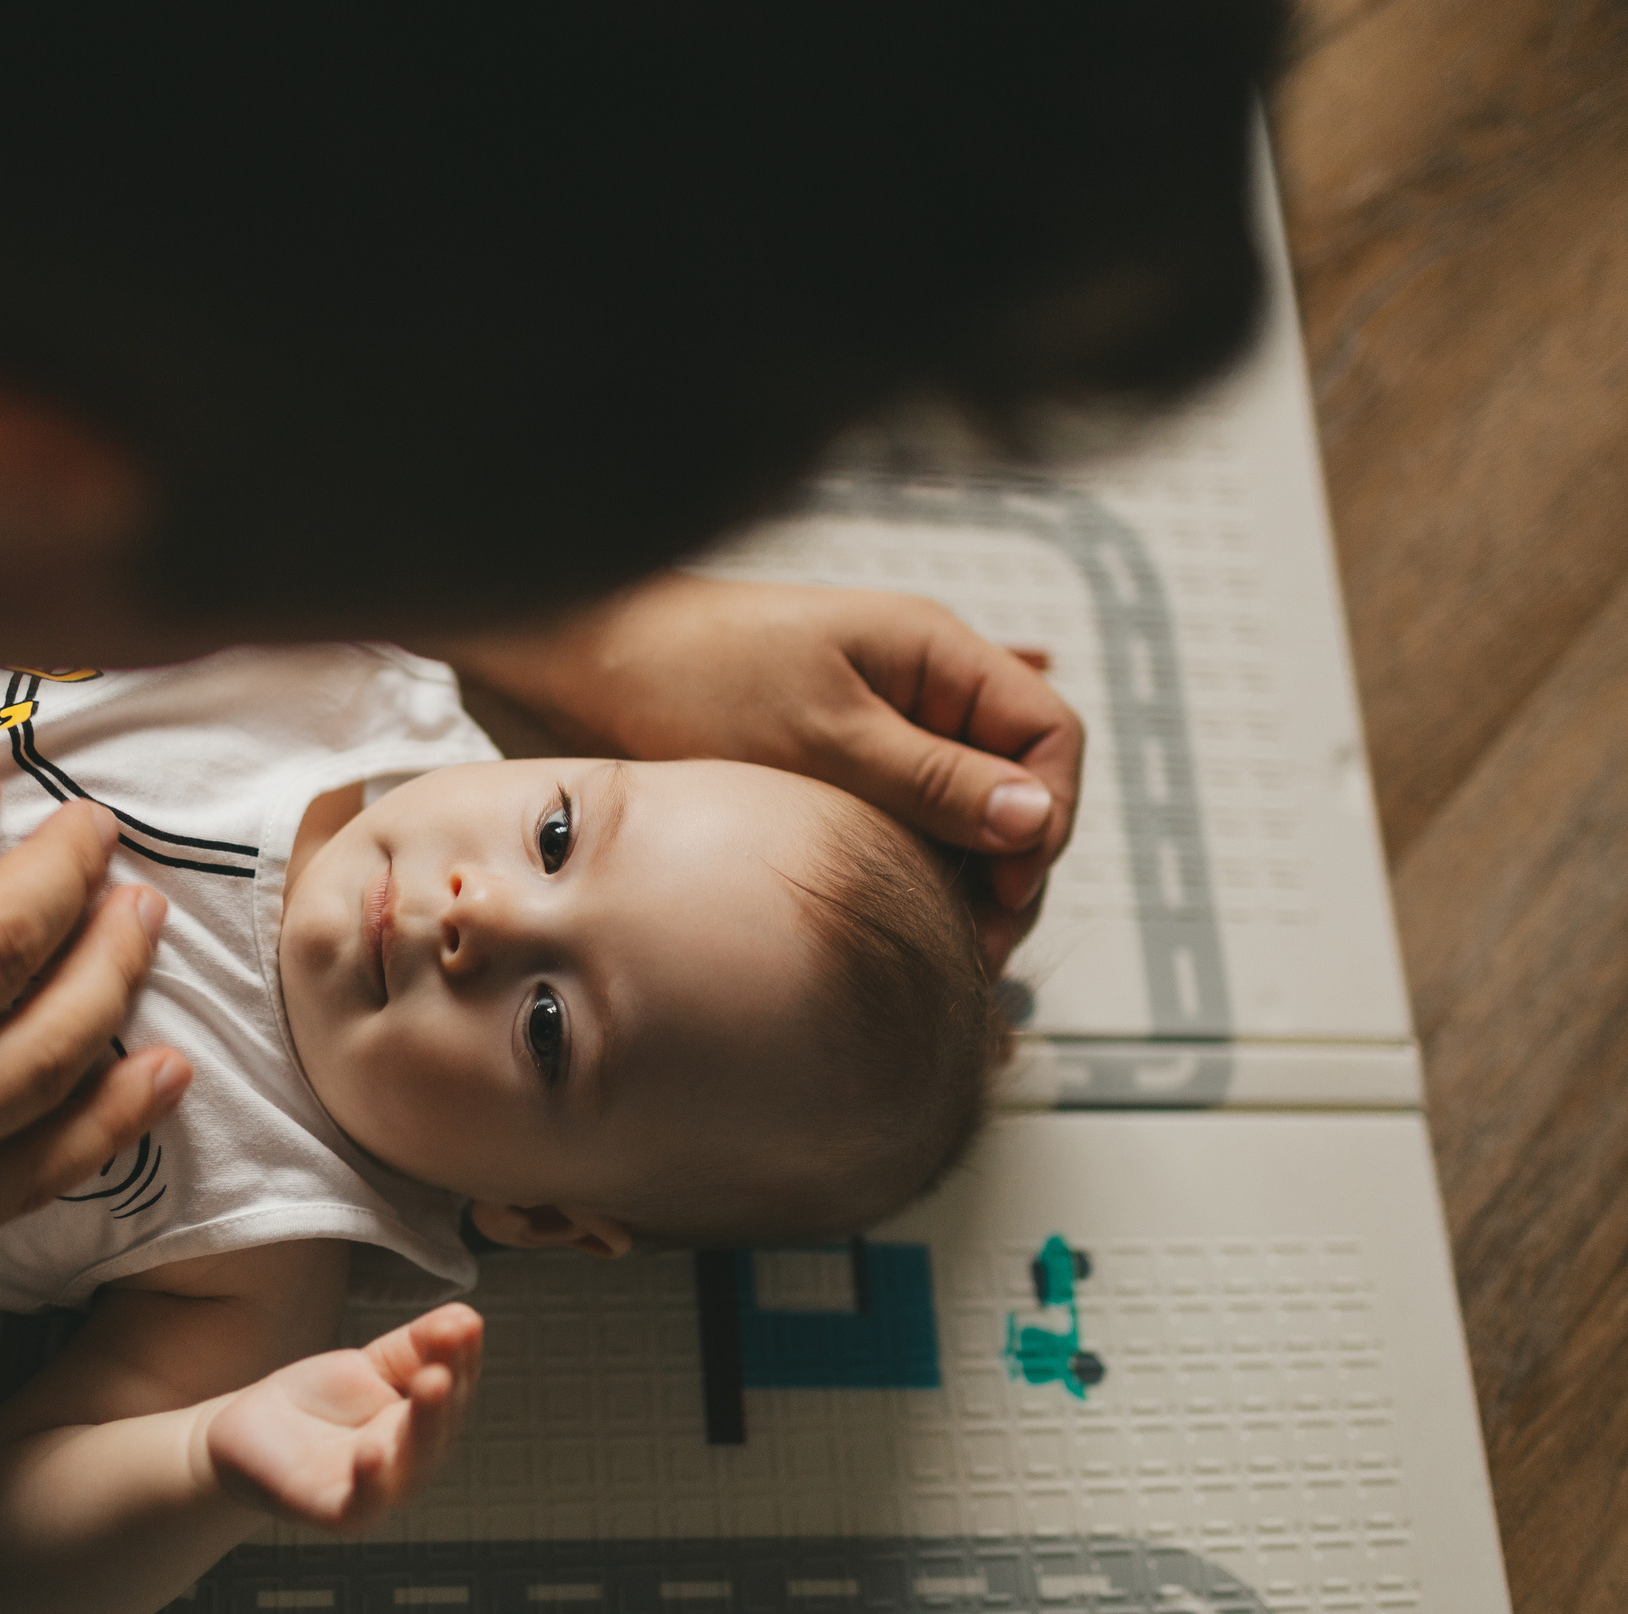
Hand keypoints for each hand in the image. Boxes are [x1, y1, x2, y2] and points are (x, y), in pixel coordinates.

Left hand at [204, 1303, 483, 1529]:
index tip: (465, 1325)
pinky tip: (372, 1453)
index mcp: (427, 1424)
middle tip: (446, 1357)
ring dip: (425, 1427)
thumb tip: (466, 1318)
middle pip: (440, 1429)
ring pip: (411, 1466)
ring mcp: (377, 1491)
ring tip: (431, 1383)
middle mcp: (411, 1461)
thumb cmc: (322, 1401)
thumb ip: (418, 1345)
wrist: (252, 1433)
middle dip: (447, 1392)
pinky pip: (361, 1504)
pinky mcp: (335, 1512)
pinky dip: (371, 1484)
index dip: (463, 1358)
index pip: (456, 1389)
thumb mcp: (374, 1365)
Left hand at [444, 574, 1083, 971]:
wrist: (577, 670)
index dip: (1048, 815)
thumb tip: (1036, 818)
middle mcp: (917, 691)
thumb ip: (933, 780)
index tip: (1006, 890)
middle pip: (1015, 787)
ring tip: (934, 941)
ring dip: (959, 878)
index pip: (1050, 734)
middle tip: (972, 945)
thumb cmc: (686, 674)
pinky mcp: (834, 772)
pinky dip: (912, 872)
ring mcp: (878, 734)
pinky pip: (905, 827)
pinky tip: (902, 913)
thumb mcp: (823, 736)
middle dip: (1007, 865)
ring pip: (961, 818)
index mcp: (933, 654)